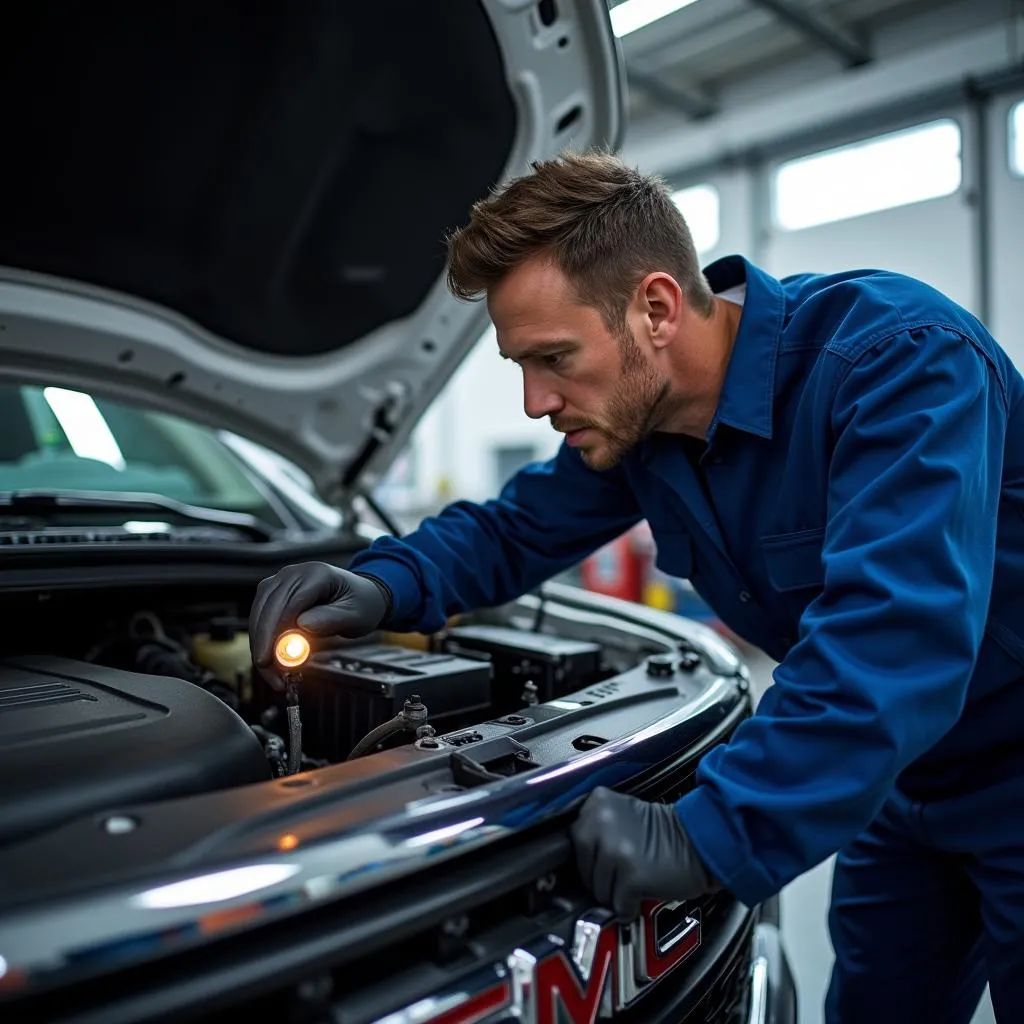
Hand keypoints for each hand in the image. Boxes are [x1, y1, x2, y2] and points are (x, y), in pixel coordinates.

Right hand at [249, 562, 389, 688]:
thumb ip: (330, 619)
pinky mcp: (276, 592)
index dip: (274, 631)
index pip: (289, 602)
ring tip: (270, 670)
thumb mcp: (355, 615)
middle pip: (268, 606)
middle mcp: (295, 573)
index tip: (268, 657)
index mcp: (317, 574)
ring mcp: (282, 580)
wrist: (362, 595)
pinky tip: (269, 657)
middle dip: (263, 642)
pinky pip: (260, 615)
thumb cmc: (361, 603)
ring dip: (259, 643)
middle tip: (266, 669)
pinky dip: (262, 638)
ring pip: (259, 612)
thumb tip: (302, 625)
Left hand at [570, 787, 717, 920]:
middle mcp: (603, 823)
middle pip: (582, 867)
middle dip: (597, 879)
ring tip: (632, 884)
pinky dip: (628, 908)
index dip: (586, 858)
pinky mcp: (632, 877)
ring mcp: (616, 850)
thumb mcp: (620, 813)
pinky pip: (618, 904)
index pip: (574, 840)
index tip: (596, 865)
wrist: (702, 842)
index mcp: (597, 803)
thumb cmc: (664, 832)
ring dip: (614, 895)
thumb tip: (576, 861)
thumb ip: (596, 828)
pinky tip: (639, 898)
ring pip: (598, 889)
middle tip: (616, 879)